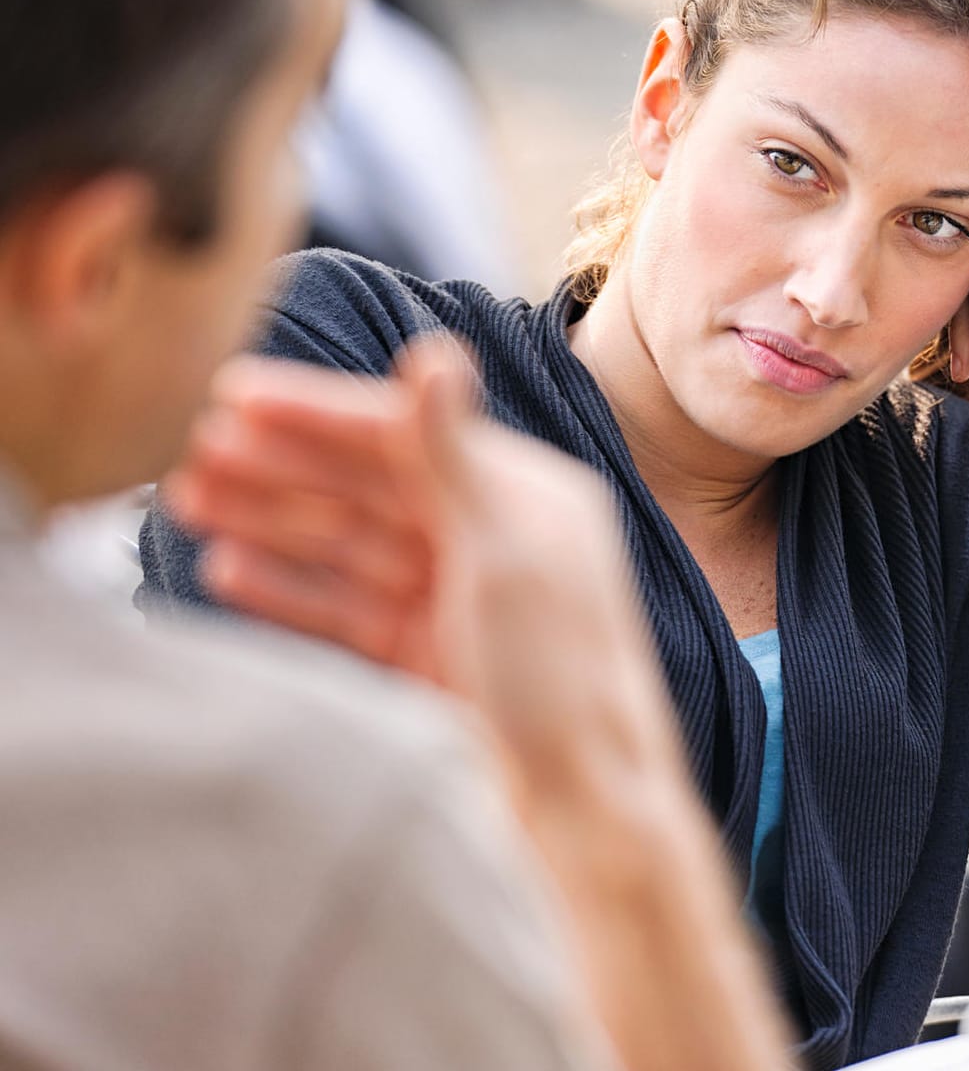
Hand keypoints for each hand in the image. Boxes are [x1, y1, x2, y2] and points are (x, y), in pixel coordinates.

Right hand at [170, 345, 794, 1070]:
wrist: (584, 809)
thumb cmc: (561, 676)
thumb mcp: (505, 554)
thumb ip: (453, 455)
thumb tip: (434, 351)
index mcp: (526, 497)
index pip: (407, 436)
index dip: (318, 414)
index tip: (232, 394)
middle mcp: (493, 539)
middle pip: (369, 488)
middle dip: (282, 468)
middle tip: (195, 453)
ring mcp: (458, 600)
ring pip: (348, 546)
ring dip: (272, 522)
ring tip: (191, 501)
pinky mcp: (431, 658)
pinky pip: (347, 609)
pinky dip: (291, 590)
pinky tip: (230, 571)